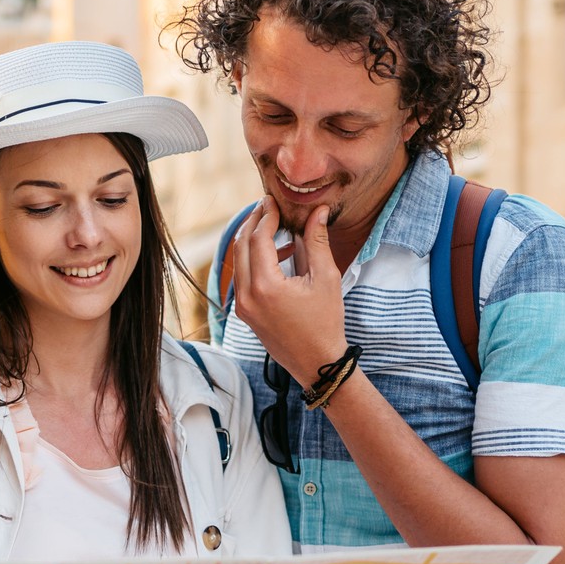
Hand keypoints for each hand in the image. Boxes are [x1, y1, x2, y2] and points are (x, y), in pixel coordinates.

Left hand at [232, 200, 346, 378]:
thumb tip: (318, 211)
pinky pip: (243, 277)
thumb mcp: (326, 279)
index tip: (274, 200)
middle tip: (268, 206)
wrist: (317, 363)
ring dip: (253, 240)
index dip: (266, 215)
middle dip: (253, 222)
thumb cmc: (325, 322)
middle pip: (241, 245)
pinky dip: (255, 260)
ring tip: (275, 226)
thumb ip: (317, 241)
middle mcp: (246, 295)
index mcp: (265, 286)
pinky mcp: (244, 312)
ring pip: (239, 261)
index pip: (258, 238)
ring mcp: (242, 305)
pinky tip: (280, 254)